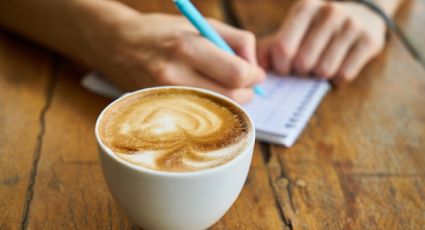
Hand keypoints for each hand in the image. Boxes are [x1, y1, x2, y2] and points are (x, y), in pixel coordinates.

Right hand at [92, 13, 264, 102]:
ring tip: (224, 86)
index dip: (254, 75)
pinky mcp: (162, 109)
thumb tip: (255, 67)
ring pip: (217, 110)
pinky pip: (199, 116)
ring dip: (230, 101)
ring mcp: (166, 97)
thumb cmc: (162, 31)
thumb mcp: (200, 23)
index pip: (236, 74)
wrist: (117, 45)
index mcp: (187, 47)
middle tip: (245, 83)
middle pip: (230, 97)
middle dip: (246, 91)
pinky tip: (207, 94)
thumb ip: (236, 40)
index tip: (256, 73)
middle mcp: (175, 75)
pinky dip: (212, 107)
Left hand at [258, 0, 385, 85]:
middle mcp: (329, 13)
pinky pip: (345, 75)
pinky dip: (337, 79)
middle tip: (304, 68)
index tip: (285, 67)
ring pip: (324, 70)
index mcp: (305, 8)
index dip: (281, 66)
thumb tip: (254, 70)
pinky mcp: (370, 41)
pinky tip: (338, 67)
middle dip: (300, 72)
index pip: (283, 48)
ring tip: (320, 66)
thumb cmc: (317, 27)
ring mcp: (352, 26)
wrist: (363, 11)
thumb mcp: (293, 28)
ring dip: (318, 76)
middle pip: (303, 62)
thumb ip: (270, 47)